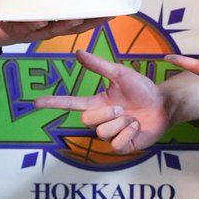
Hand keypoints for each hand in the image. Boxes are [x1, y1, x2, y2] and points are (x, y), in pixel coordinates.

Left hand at [0, 16, 111, 50]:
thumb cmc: (15, 15)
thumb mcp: (32, 1)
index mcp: (53, 21)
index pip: (78, 20)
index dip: (95, 18)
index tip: (112, 11)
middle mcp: (46, 28)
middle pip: (71, 27)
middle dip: (88, 21)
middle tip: (103, 14)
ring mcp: (33, 30)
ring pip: (52, 29)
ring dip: (63, 24)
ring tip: (75, 18)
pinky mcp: (16, 30)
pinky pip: (24, 26)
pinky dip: (31, 23)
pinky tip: (38, 19)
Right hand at [33, 49, 168, 152]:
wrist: (163, 104)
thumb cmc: (142, 89)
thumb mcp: (120, 74)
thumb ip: (99, 65)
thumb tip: (78, 52)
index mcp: (97, 103)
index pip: (70, 103)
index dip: (53, 103)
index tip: (35, 102)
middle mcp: (100, 119)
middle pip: (87, 119)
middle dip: (107, 111)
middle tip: (122, 107)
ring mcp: (110, 135)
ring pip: (102, 132)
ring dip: (121, 122)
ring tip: (132, 117)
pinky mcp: (122, 147)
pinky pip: (116, 143)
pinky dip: (129, 133)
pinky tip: (136, 127)